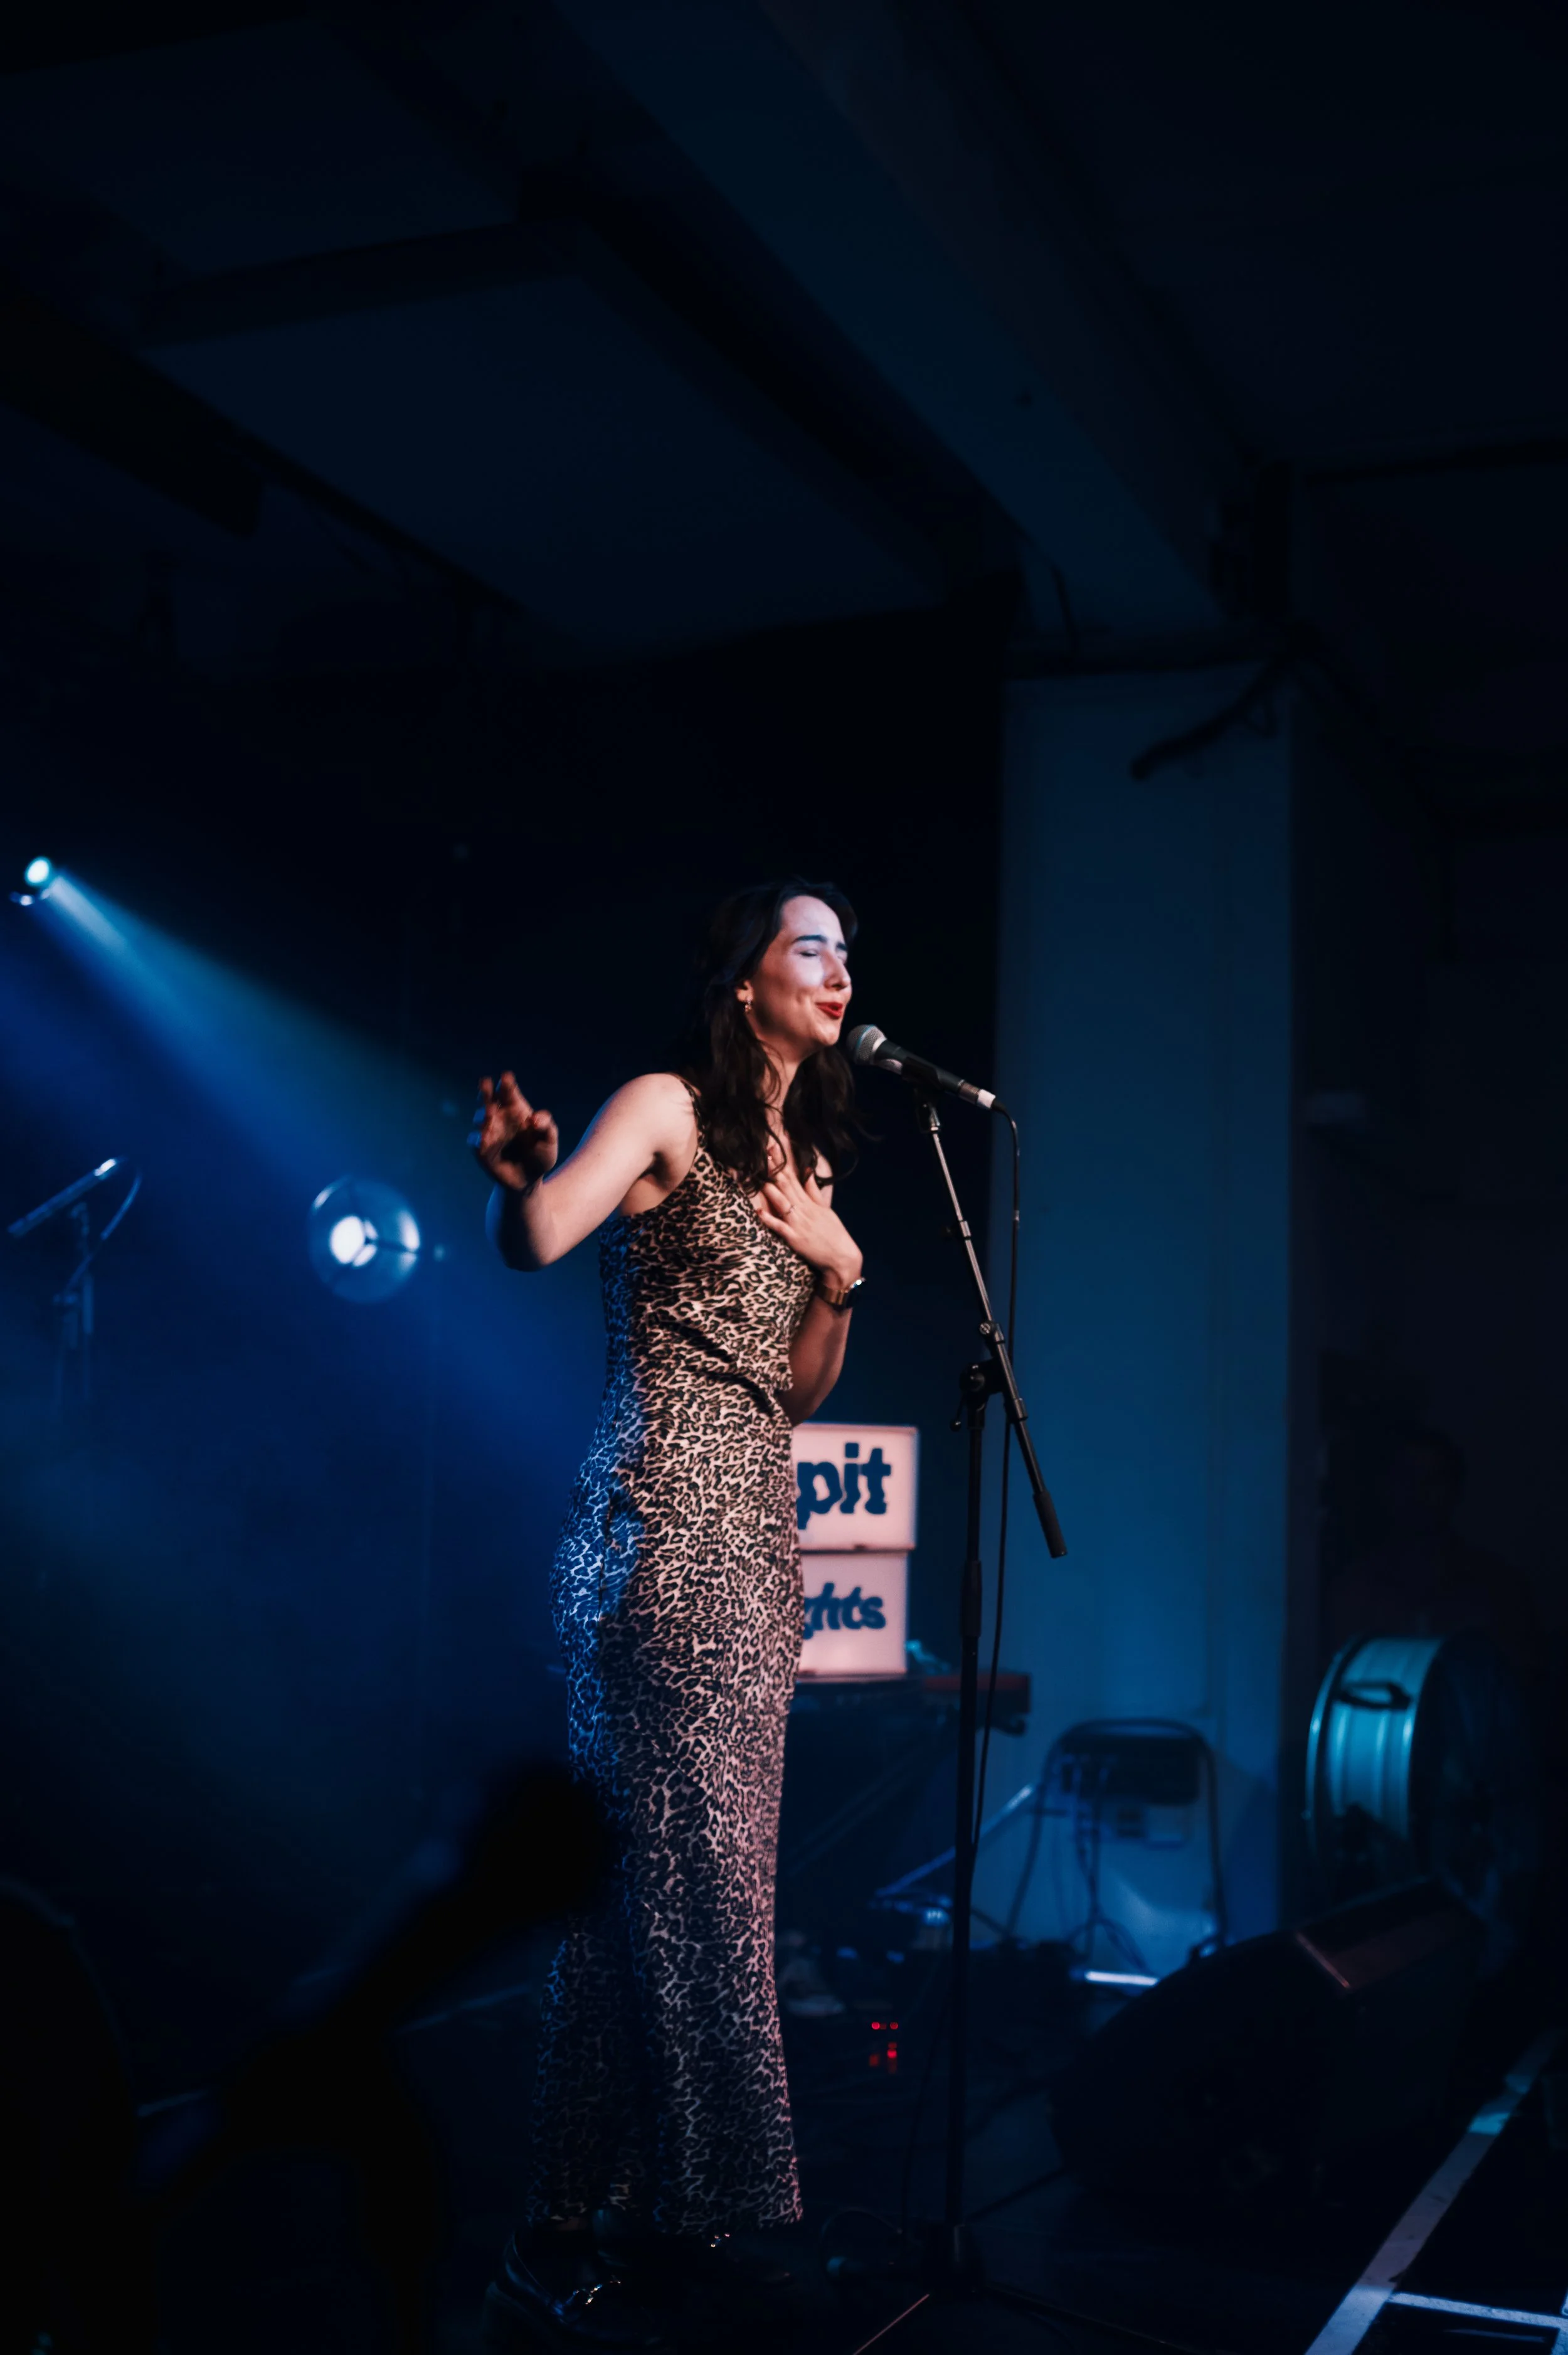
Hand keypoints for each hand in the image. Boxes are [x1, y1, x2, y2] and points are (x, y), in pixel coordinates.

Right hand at [471, 1072, 558, 1191]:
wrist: (530, 1179)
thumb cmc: (540, 1155)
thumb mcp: (549, 1140)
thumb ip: (546, 1126)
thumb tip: (533, 1119)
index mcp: (516, 1109)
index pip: (509, 1092)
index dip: (507, 1084)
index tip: (507, 1077)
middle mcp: (500, 1117)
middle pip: (489, 1099)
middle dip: (486, 1090)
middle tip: (485, 1083)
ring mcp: (488, 1131)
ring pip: (480, 1116)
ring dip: (484, 1113)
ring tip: (490, 1112)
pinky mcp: (481, 1148)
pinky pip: (475, 1140)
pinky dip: (478, 1137)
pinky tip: (483, 1137)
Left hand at [756, 1158, 861, 1287]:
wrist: (842, 1257)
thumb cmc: (834, 1233)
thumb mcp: (825, 1209)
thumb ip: (813, 1190)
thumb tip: (807, 1171)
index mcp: (810, 1202)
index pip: (793, 1177)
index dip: (782, 1163)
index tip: (772, 1149)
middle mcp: (804, 1210)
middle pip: (786, 1186)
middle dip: (774, 1169)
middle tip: (763, 1153)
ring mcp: (799, 1224)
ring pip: (782, 1203)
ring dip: (771, 1191)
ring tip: (760, 1178)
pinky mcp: (795, 1239)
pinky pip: (780, 1227)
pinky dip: (769, 1220)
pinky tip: (759, 1212)